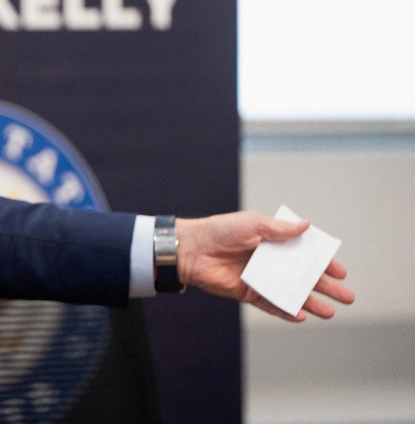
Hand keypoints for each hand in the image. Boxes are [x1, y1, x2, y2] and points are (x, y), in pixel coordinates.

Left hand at [175, 212, 354, 321]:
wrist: (193, 249)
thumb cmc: (220, 231)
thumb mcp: (254, 223)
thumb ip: (280, 229)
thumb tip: (307, 226)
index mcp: (272, 242)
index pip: (304, 253)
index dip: (323, 263)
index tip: (340, 272)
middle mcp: (269, 261)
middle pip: (303, 276)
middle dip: (325, 287)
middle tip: (347, 297)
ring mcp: (260, 278)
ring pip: (290, 293)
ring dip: (310, 302)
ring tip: (330, 312)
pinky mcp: (248, 293)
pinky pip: (270, 304)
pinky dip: (286, 311)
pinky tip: (301, 315)